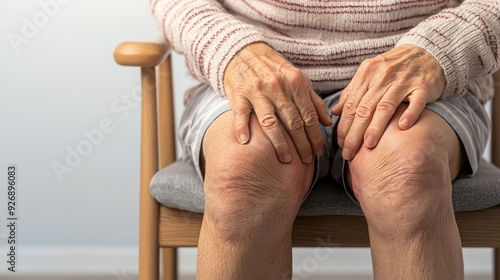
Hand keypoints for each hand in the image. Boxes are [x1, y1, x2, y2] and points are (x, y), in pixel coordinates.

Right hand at [223, 42, 331, 163]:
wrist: (242, 51)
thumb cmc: (272, 68)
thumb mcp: (296, 78)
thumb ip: (313, 100)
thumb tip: (327, 122)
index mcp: (295, 81)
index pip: (309, 115)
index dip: (315, 136)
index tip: (319, 151)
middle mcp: (277, 86)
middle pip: (293, 121)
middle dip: (302, 144)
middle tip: (307, 160)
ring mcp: (257, 90)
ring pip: (270, 122)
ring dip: (279, 143)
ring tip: (286, 159)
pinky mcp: (238, 93)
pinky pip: (240, 113)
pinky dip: (242, 127)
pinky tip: (245, 142)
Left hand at [331, 45, 445, 159]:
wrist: (427, 51)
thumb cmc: (395, 67)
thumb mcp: (370, 73)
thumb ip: (352, 92)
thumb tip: (335, 112)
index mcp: (367, 73)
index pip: (351, 104)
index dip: (344, 125)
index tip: (340, 143)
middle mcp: (383, 76)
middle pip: (365, 108)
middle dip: (354, 133)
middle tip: (349, 152)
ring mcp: (404, 80)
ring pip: (386, 106)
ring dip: (376, 127)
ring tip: (369, 145)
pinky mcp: (423, 85)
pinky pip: (415, 102)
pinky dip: (409, 114)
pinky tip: (402, 127)